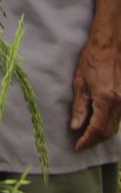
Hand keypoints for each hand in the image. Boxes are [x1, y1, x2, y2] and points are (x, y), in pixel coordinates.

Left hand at [71, 35, 120, 150]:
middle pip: (108, 131)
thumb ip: (79, 107)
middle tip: (82, 145)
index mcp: (106, 100)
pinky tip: (99, 126)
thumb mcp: (80, 83)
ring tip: (88, 138)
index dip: (87, 141)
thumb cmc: (92, 60)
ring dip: (102, 135)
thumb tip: (75, 126)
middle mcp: (119, 104)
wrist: (111, 46)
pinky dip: (109, 126)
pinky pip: (119, 118)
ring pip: (115, 126)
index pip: (96, 129)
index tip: (78, 147)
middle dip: (95, 141)